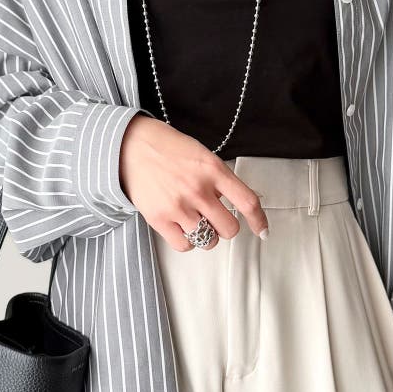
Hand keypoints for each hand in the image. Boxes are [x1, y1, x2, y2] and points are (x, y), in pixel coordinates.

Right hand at [118, 113, 269, 251]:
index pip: (248, 202)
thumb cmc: (168, 149)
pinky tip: (183, 228)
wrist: (131, 146)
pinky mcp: (159, 219)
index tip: (261, 231)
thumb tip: (238, 204)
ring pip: (208, 240)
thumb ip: (220, 179)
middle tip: (216, 219)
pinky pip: (185, 245)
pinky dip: (187, 241)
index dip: (259, 221)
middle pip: (229, 228)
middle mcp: (199, 190)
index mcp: (214, 170)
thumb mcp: (203, 155)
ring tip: (196, 221)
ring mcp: (179, 206)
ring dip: (206, 235)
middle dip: (226, 227)